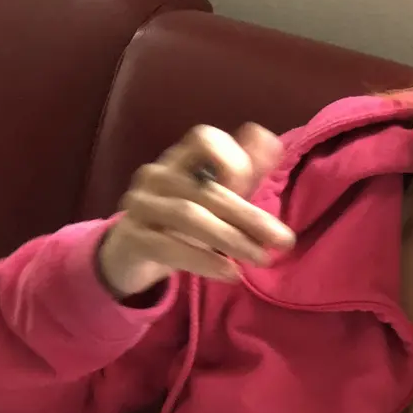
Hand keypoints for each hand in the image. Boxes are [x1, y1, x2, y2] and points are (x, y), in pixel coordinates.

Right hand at [98, 123, 296, 297]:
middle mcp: (156, 176)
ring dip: (231, 239)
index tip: (254, 186)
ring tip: (261, 259)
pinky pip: (168, 247)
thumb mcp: (214, 197)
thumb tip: (271, 140)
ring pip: (189, 216)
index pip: (203, 139)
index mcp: (179, 160)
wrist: (129, 256)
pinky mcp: (132, 238)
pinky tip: (231, 274)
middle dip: (249, 216)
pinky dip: (204, 261)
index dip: (232, 157)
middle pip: (207, 189)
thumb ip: (242, 172)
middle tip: (284, 241)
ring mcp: (141, 205)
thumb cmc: (179, 222)